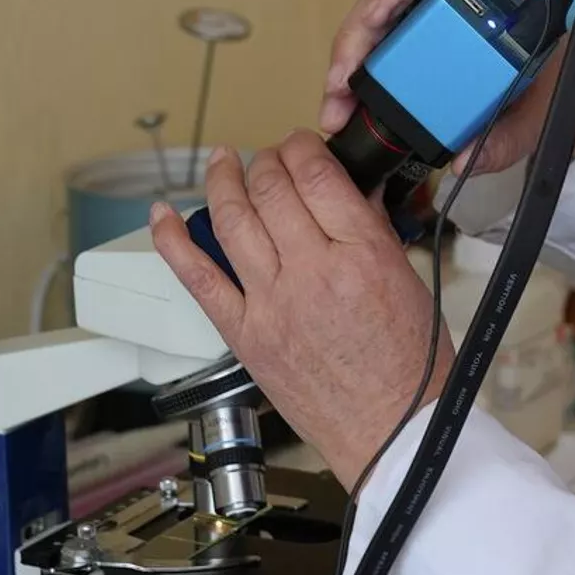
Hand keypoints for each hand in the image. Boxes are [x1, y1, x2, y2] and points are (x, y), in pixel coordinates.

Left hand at [149, 133, 450, 487]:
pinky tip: (162, 214)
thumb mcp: (410, 282)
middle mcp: (313, 273)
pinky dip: (173, 240)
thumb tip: (350, 191)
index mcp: (364, 256)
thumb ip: (374, 231)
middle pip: (272, 190)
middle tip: (270, 156)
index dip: (303, 147)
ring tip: (222, 163)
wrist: (392, 430)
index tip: (302, 144)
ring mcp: (272, 304)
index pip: (318, 176)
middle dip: (266, 160)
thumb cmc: (411, 366)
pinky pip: (198, 278)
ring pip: (232, 220)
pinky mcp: (244, 334)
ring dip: (222, 181)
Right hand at [320, 0, 574, 175]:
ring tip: (335, 107)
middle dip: (356, 38)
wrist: (574, 97)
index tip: (377, 15)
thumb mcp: (542, 114)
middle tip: (340, 84)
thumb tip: (464, 160)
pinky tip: (345, 109)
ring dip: (347, 62)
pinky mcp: (416, 49)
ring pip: (373, 25)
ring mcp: (430, 21)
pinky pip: (379, 53)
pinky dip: (357, 79)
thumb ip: (509, 138)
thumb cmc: (560, 88)